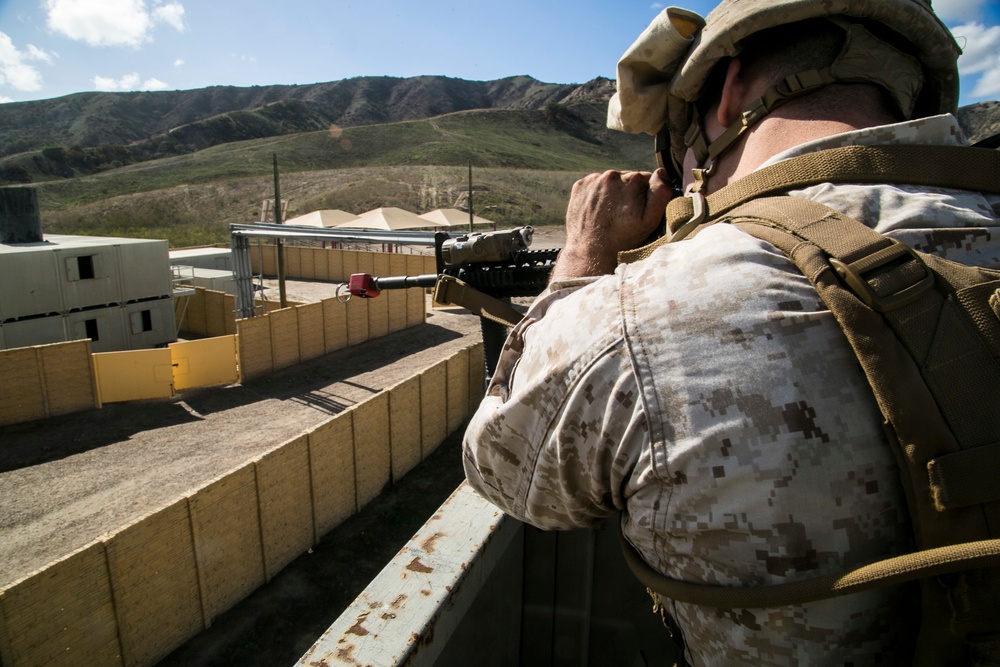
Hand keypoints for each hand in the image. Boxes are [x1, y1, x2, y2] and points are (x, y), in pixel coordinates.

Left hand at [550, 168, 671, 280]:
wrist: (591, 251)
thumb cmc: (624, 238)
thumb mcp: (650, 220)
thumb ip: (660, 193)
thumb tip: (662, 172)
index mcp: (631, 179)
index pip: (646, 178)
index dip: (645, 195)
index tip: (638, 210)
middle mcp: (611, 175)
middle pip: (627, 178)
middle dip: (628, 192)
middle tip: (624, 214)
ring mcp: (593, 180)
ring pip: (610, 181)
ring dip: (612, 192)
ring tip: (610, 213)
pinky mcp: (580, 186)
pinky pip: (594, 185)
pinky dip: (597, 194)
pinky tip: (598, 210)